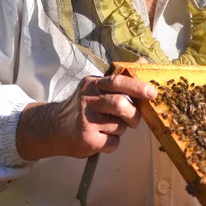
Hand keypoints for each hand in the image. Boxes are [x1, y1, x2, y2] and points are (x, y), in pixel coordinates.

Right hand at [17, 74, 156, 159]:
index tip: (152, 92)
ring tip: (108, 128)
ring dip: (121, 130)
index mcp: (92, 84)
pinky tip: (101, 138)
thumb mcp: (96, 87)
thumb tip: (143, 62)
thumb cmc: (82, 108)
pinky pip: (113, 142)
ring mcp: (86, 120)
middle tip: (133, 120)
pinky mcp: (87, 139)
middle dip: (133, 114)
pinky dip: (112, 143)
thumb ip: (120, 78)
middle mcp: (87, 100)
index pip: (117, 82)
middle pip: (120, 104)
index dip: (137, 87)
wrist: (54, 128)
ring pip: (120, 126)